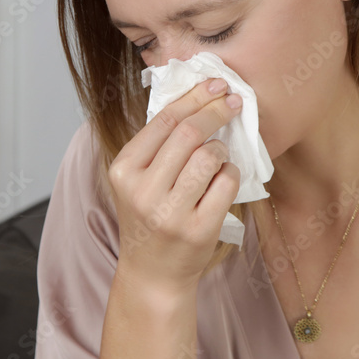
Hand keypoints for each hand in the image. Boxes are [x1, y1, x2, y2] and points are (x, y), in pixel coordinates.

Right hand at [108, 78, 242, 296]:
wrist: (153, 274)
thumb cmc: (150, 216)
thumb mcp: (139, 178)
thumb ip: (159, 142)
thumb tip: (198, 94)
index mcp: (124, 169)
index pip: (165, 119)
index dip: (196, 96)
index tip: (218, 84)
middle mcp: (143, 190)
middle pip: (189, 133)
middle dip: (217, 111)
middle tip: (234, 102)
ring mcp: (170, 213)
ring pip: (210, 156)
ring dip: (222, 148)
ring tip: (219, 154)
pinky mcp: (197, 230)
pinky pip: (226, 183)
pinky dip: (231, 173)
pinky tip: (223, 178)